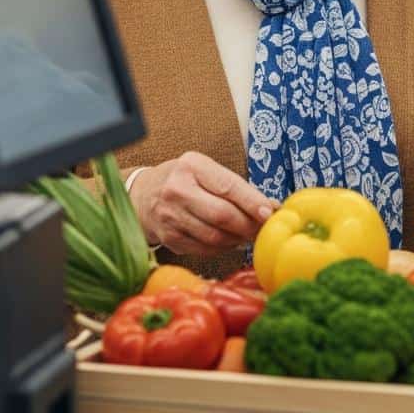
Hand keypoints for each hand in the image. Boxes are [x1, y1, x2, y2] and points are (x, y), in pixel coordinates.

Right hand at [130, 151, 279, 255]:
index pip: (228, 186)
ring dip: (238, 239)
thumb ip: (235, 187)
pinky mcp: (168, 237)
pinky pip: (203, 248)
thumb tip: (271, 207)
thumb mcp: (205, 171)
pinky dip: (222, 248)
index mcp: (192, 166)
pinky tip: (229, 241)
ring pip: (214, 236)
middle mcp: (177, 189)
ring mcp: (170, 216)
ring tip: (248, 235)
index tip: (271, 212)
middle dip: (249, 225)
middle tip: (264, 229)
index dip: (253, 202)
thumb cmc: (184, 180)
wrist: (142, 195)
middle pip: (222, 215)